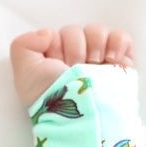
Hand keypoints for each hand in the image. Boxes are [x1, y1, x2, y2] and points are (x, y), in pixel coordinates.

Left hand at [10, 24, 135, 109]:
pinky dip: (117, 44)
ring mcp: (99, 60)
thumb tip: (47, 33)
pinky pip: (121, 38)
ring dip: (95, 45)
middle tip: (75, 68)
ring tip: (93, 65)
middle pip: (78, 31)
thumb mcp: (25, 71)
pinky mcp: (120, 63)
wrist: (80, 115)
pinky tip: (110, 60)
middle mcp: (77, 58)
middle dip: (75, 48)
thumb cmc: (51, 98)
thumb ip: (24, 44)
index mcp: (55, 59)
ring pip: (98, 32)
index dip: (57, 45)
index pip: (58, 34)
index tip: (56, 64)